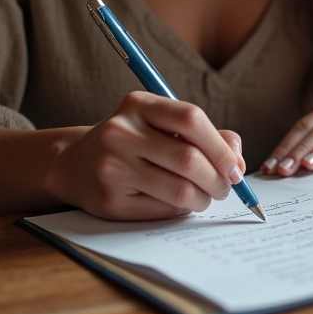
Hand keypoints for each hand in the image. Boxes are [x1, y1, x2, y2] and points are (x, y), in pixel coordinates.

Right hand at [44, 91, 245, 219]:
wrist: (75, 163)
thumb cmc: (133, 140)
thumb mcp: (162, 124)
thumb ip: (204, 134)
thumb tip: (237, 157)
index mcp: (138, 104)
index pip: (191, 119)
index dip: (220, 146)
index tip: (236, 165)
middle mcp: (121, 132)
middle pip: (188, 159)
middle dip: (218, 178)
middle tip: (228, 186)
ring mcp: (112, 167)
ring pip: (179, 190)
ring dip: (204, 198)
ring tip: (207, 196)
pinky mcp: (110, 200)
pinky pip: (162, 210)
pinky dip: (183, 209)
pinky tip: (183, 202)